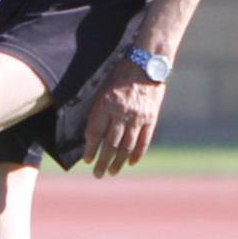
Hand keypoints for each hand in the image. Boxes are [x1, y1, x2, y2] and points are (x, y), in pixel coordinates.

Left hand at [82, 61, 165, 176]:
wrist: (146, 64)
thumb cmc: (119, 75)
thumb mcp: (102, 89)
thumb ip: (97, 111)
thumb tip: (90, 134)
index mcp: (105, 105)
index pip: (95, 133)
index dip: (90, 149)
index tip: (87, 160)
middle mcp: (121, 113)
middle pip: (110, 144)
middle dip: (103, 162)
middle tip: (98, 174)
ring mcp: (137, 117)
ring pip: (126, 146)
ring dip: (118, 162)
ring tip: (112, 172)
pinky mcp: (150, 118)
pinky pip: (143, 141)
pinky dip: (137, 154)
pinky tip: (130, 163)